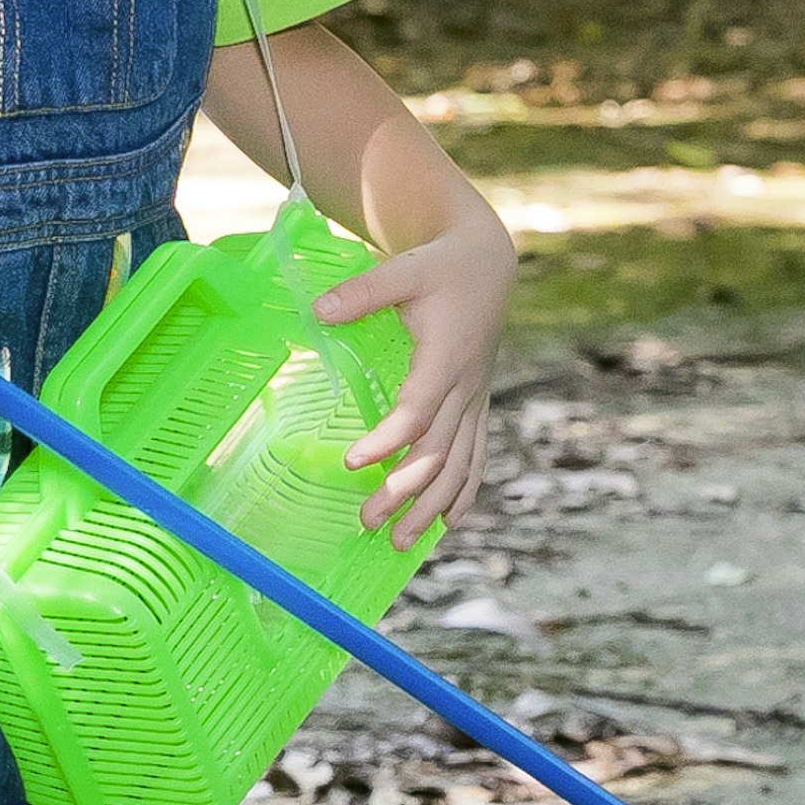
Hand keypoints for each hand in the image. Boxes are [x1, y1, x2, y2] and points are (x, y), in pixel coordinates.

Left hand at [314, 194, 513, 549]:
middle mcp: (466, 386)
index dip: (388, 441)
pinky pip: (476, 455)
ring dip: (432, 505)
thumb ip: (362, 292)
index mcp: (446, 357)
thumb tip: (318, 310)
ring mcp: (475, 398)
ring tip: (401, 542)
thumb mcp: (404, 270)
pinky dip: (464, 490)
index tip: (352, 463)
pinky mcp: (478, 402)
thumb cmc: (440, 266)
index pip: (417, 411)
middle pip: (437, 451)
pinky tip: (450, 522)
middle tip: (367, 522)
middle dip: (404, 491)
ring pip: (459, 463)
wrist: (487, 262)